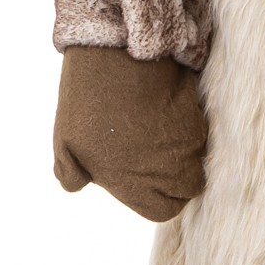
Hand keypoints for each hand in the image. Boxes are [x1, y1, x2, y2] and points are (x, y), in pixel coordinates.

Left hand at [54, 44, 207, 221]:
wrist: (118, 54)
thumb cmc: (88, 103)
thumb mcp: (65, 143)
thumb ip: (71, 175)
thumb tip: (77, 185)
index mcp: (137, 182)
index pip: (163, 210)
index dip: (156, 200)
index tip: (145, 184)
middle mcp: (169, 168)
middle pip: (189, 189)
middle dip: (177, 181)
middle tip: (154, 160)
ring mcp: (188, 141)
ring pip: (197, 161)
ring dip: (182, 153)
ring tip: (155, 130)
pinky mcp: (198, 116)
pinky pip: (200, 135)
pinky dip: (186, 130)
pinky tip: (162, 113)